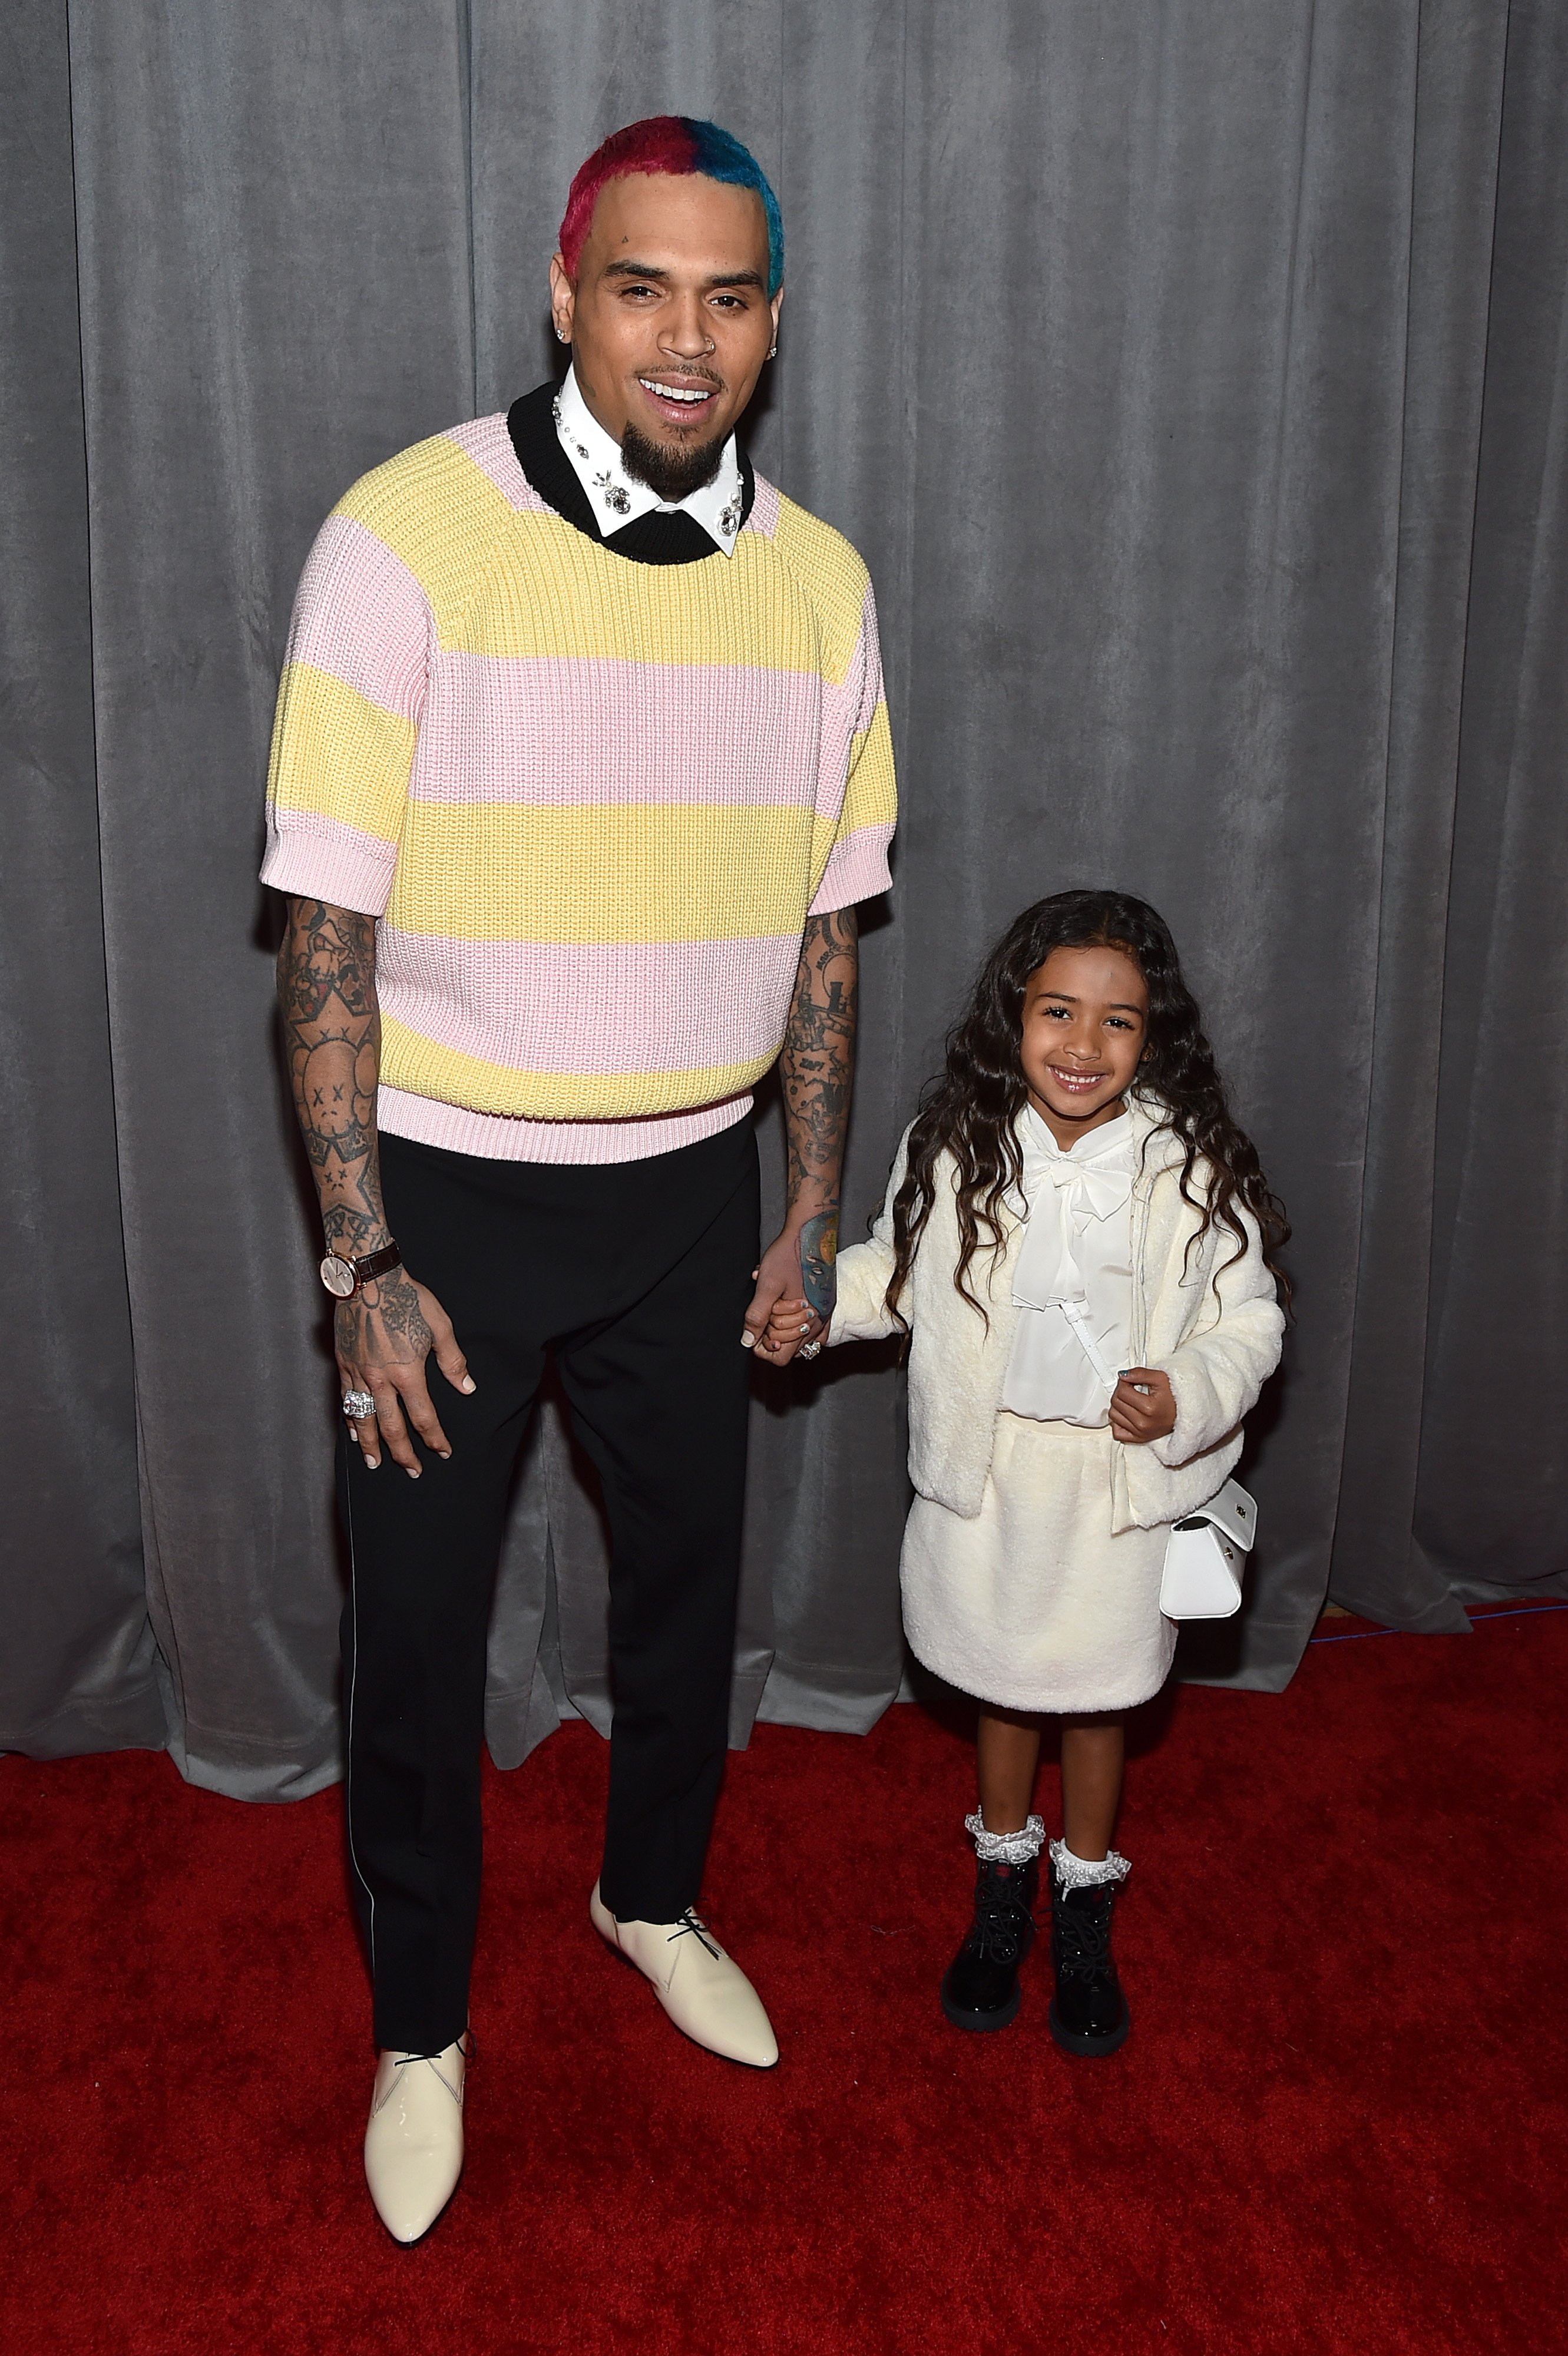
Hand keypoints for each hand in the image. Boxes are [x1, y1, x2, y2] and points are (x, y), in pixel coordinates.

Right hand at [337, 1266, 474, 1474]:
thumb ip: (453, 1361)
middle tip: (412, 1471)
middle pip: (392, 1427)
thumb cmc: (407, 1297)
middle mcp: (380, 1379)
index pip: (423, 1417)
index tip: (442, 1452)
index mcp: (407, 1372)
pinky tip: (354, 1431)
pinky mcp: (343, 1363)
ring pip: (363, 1418)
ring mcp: (358, 1373)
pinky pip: (345, 1400)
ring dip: (371, 1445)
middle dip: (403, 1453)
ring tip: (374, 1463)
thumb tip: (467, 1388)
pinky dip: (350, 1419)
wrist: (368, 1278)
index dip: (434, 1438)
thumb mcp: (440, 1326)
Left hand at [742, 1222, 830, 1366]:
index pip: (781, 1357)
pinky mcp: (827, 1305)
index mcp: (807, 1321)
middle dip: (772, 1335)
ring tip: (775, 1306)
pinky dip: (798, 1323)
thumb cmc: (787, 1256)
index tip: (755, 1329)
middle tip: (765, 1311)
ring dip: (783, 1328)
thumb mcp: (766, 1286)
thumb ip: (757, 1316)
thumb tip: (748, 1341)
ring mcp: (825, 1314)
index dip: (762, 1346)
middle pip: (789, 1350)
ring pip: (800, 1340)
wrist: (809, 1233)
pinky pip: (813, 1329)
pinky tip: (789, 1309)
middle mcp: (820, 1323)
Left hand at [1109, 1367, 1175, 1445]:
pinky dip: (1118, 1423)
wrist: (1186, 1414)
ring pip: (1113, 1416)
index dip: (1124, 1382)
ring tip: (1131, 1401)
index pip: (1122, 1392)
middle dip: (1121, 1392)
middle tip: (1131, 1390)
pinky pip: (1117, 1432)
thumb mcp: (1161, 1378)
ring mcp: (1140, 1433)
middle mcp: (1143, 1423)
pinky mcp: (1138, 1440)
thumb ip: (1140, 1373)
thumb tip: (1123, 1375)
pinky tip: (1127, 1415)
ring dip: (1118, 1406)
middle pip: (1116, 1403)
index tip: (1130, 1381)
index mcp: (1149, 1408)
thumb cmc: (1175, 1397)